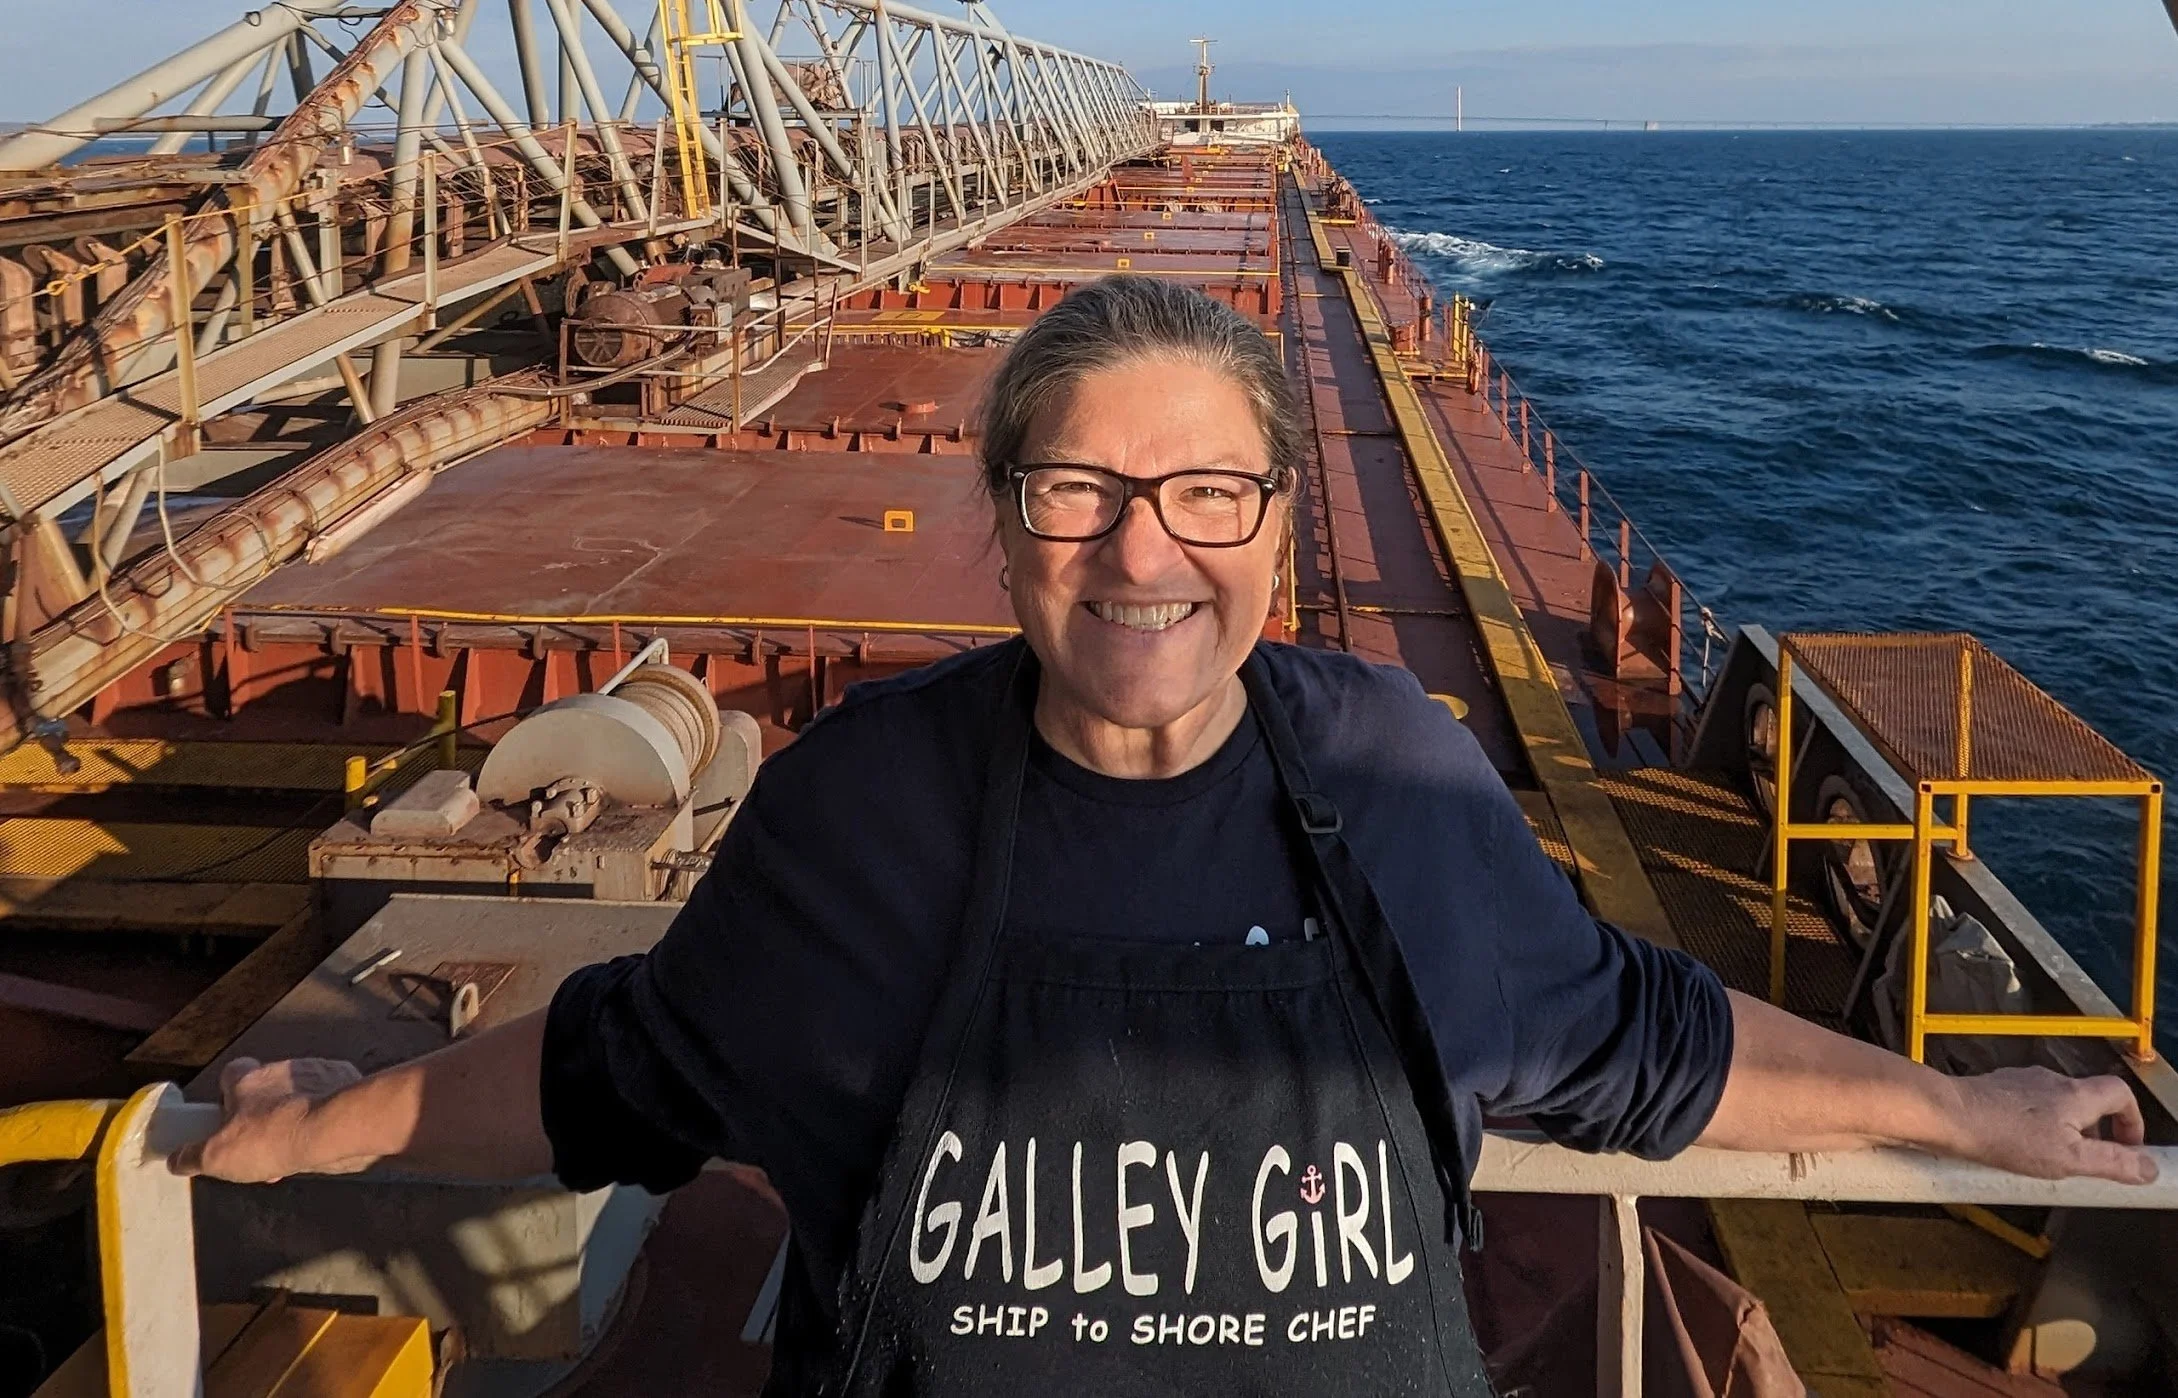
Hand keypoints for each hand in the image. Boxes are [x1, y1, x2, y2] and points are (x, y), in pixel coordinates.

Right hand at [169, 1057, 363, 1182]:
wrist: (336, 1128)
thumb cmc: (273, 1137)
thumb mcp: (218, 1157)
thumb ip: (194, 1157)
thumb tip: (177, 1160)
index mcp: (247, 1078)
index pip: (230, 1075)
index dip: (227, 1098)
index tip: (228, 1123)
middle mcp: (282, 1068)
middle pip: (267, 1090)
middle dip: (264, 1118)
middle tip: (263, 1148)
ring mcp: (318, 1073)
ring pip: (300, 1098)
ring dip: (295, 1121)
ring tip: (292, 1154)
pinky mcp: (347, 1085)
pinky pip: (329, 1103)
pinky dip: (324, 1121)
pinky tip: (320, 1146)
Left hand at [1944, 1067, 2156, 1184]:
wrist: (1946, 1115)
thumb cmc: (2005, 1135)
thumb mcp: (2069, 1159)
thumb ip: (2112, 1162)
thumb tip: (2148, 1168)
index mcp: (2075, 1094)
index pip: (2120, 1093)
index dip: (2132, 1119)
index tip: (2127, 1146)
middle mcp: (2049, 1080)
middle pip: (2086, 1100)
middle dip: (2092, 1132)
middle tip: (2083, 1161)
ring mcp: (2019, 1082)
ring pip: (2052, 1104)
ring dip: (2059, 1130)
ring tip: (2046, 1160)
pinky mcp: (1994, 1089)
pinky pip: (2022, 1107)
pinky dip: (2027, 1126)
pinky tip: (2013, 1148)